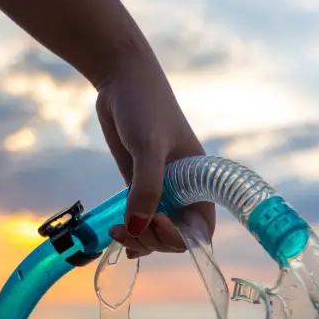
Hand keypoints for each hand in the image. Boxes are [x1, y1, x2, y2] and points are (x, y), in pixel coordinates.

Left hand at [96, 57, 214, 258]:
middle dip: (153, 240)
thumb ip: (146, 188)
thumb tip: (136, 228)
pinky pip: (138, 219)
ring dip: (138, 240)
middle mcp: (183, 191)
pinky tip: (119, 237)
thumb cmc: (145, 106)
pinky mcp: (137, 184)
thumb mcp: (148, 146)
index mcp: (200, 183)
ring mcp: (159, 190)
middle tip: (128, 229)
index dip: (183, 237)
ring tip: (116, 231)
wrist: (121, 79)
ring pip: (154, 231)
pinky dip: (130, 233)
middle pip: (175, 236)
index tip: (159, 222)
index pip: (201, 228)